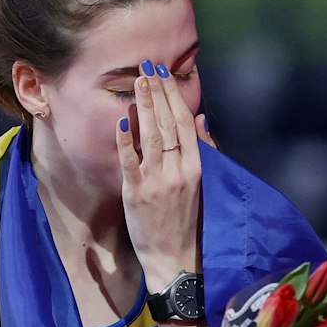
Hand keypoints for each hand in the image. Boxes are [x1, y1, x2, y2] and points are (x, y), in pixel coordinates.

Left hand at [115, 61, 211, 291]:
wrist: (177, 260)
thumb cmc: (190, 223)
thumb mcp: (204, 186)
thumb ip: (203, 151)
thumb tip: (201, 119)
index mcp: (197, 167)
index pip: (186, 123)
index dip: (174, 95)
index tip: (164, 73)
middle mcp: (179, 171)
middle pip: (169, 123)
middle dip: (158, 92)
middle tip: (147, 66)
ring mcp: (157, 182)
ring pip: (151, 136)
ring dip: (145, 106)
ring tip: (138, 81)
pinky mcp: (137, 194)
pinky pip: (130, 161)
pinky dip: (126, 139)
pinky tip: (122, 119)